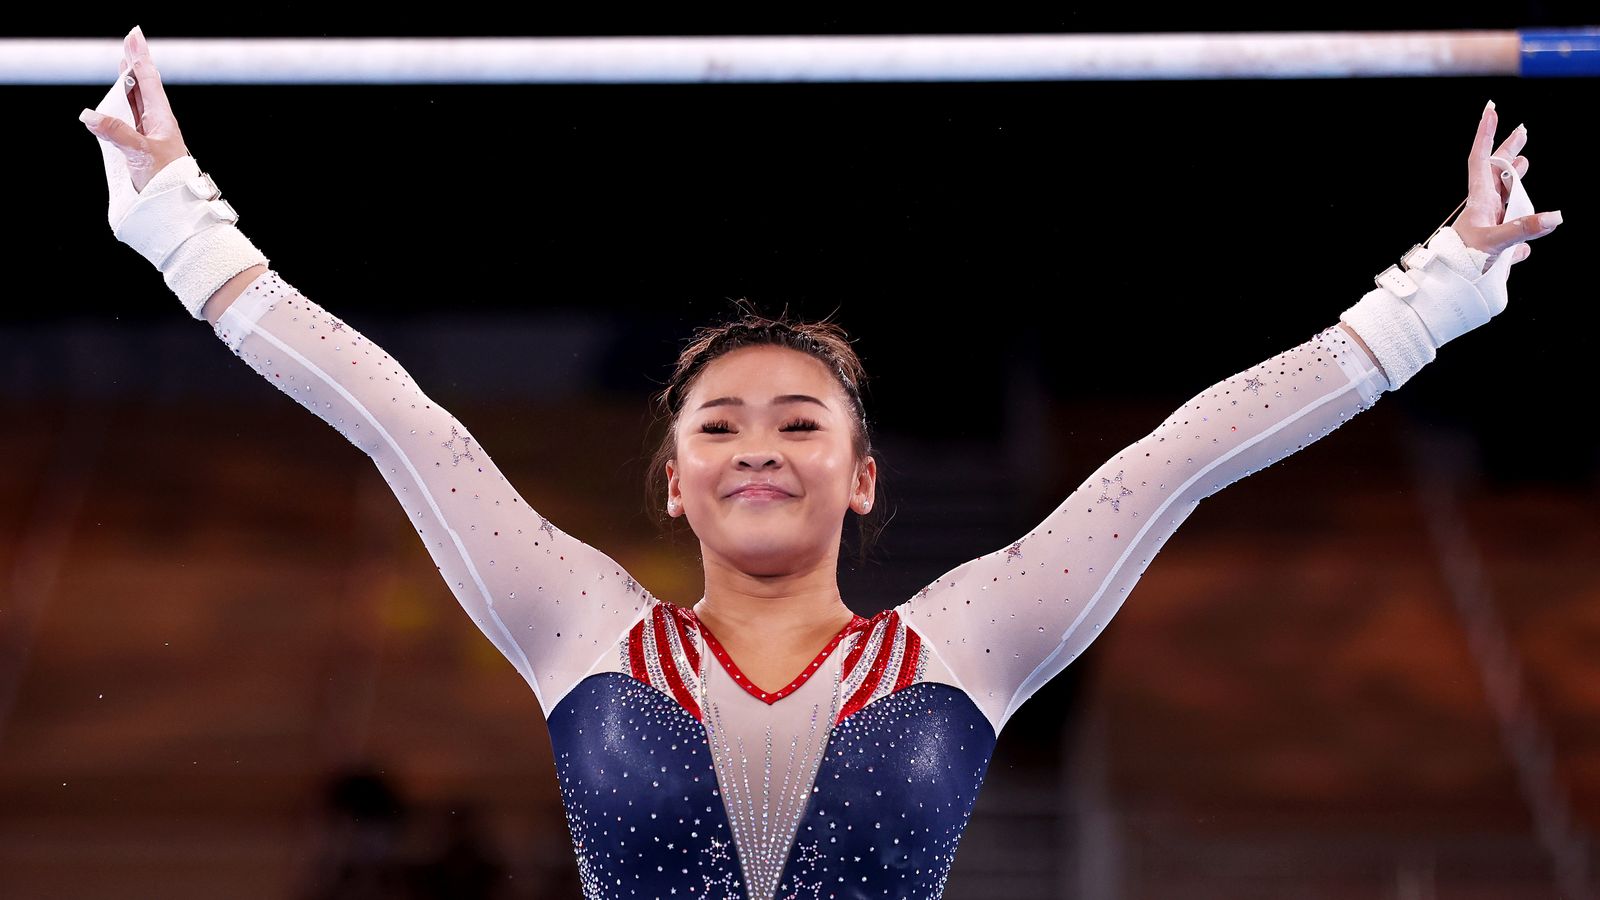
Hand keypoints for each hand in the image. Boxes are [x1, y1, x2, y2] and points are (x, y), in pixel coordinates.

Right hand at [78, 26, 188, 193]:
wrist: (174, 204)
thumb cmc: (165, 179)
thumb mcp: (140, 153)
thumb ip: (116, 133)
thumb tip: (89, 116)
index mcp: (161, 118)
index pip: (148, 80)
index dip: (140, 57)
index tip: (135, 36)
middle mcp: (157, 122)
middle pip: (143, 84)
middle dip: (136, 61)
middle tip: (132, 39)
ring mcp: (149, 132)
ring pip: (137, 100)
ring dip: (130, 80)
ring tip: (126, 62)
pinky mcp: (141, 145)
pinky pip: (130, 117)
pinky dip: (123, 103)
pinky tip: (120, 99)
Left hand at [1453, 101, 1560, 266]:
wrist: (1447, 287)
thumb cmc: (1461, 262)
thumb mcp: (1494, 242)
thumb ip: (1523, 228)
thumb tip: (1555, 217)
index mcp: (1479, 201)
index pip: (1481, 160)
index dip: (1486, 135)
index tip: (1491, 111)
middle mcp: (1483, 209)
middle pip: (1496, 172)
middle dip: (1508, 150)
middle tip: (1521, 130)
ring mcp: (1488, 225)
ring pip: (1504, 196)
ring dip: (1514, 179)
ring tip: (1524, 163)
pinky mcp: (1493, 245)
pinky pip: (1510, 234)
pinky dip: (1520, 234)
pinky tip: (1524, 245)